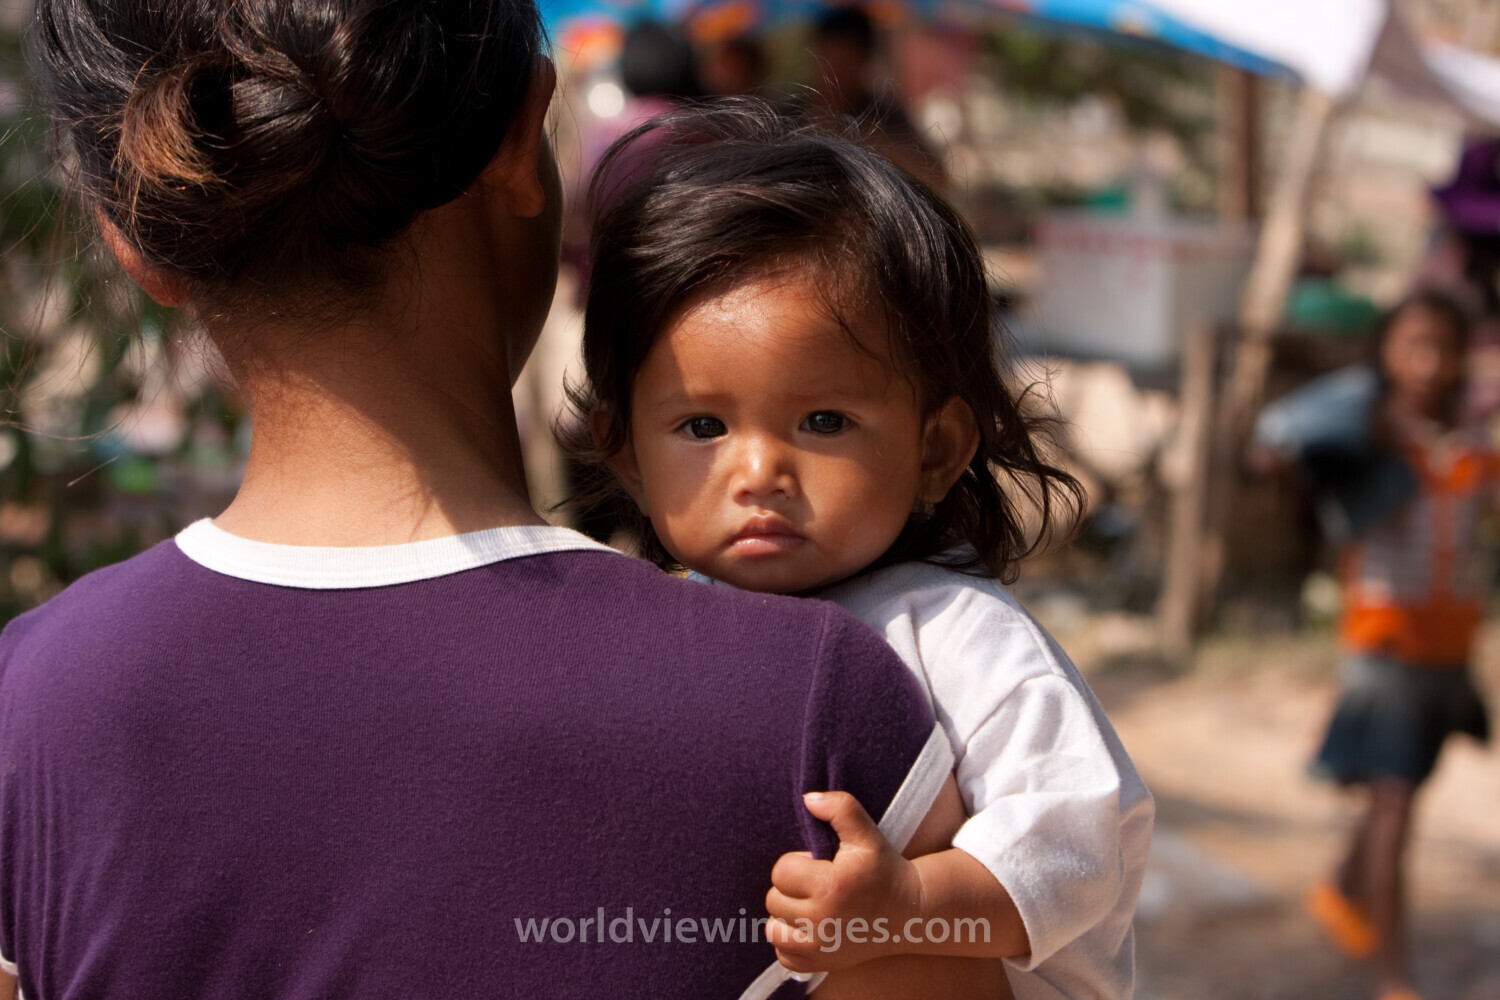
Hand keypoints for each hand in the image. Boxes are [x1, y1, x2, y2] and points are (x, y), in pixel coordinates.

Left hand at [765, 791, 922, 972]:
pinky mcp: (821, 964)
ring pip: (773, 927)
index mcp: (829, 885)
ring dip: (787, 915)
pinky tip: (811, 928)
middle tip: (817, 885)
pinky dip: (791, 942)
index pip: (781, 870)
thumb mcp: (867, 834)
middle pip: (774, 899)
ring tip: (811, 906)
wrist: (909, 913)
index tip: (819, 866)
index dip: (797, 864)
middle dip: (791, 888)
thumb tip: (808, 798)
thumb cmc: (885, 869)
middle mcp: (822, 920)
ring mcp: (821, 947)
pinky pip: (783, 954)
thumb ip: (840, 807)